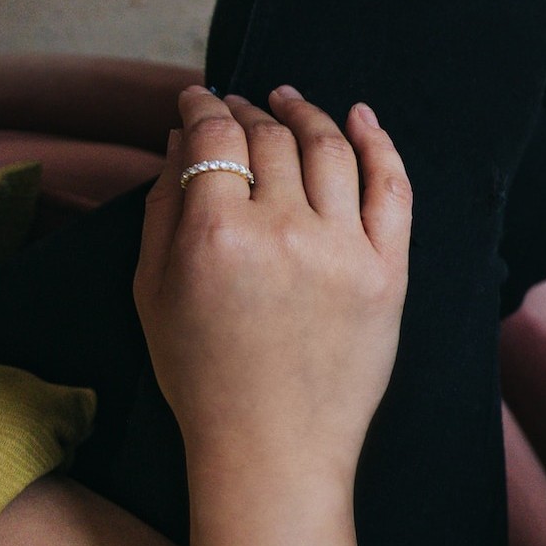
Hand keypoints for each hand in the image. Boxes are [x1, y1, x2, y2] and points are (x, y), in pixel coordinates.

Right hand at [137, 85, 410, 545]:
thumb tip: (182, 145)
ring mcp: (345, 249)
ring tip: (292, 102)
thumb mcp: (152, 292)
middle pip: (271, 139)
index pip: (214, 137)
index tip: (198, 99)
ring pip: (330, 150)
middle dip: (250, 112)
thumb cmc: (202, 375)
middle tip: (242, 105)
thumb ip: (164, 211)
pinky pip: (393, 188)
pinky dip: (379, 144)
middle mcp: (285, 230)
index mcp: (216, 233)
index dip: (203, 107)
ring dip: (309, 115)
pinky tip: (362, 118)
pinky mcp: (390, 272)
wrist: (273, 446)